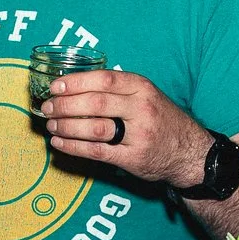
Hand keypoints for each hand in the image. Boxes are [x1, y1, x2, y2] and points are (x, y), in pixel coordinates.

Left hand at [39, 70, 211, 188]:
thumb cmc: (161, 120)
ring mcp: (138, 135)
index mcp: (143, 88)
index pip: (104, 80)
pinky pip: (97, 152)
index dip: (75, 82)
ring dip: (67, 126)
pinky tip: (60, 142)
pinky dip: (74, 147)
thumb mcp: (147, 95)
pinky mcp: (133, 159)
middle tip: (47, 107)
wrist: (190, 152)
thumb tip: (73, 86)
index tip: (55, 86)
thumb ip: (118, 89)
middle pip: (96, 103)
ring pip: (94, 128)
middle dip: (65, 105)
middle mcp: (142, 109)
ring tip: (51, 124)